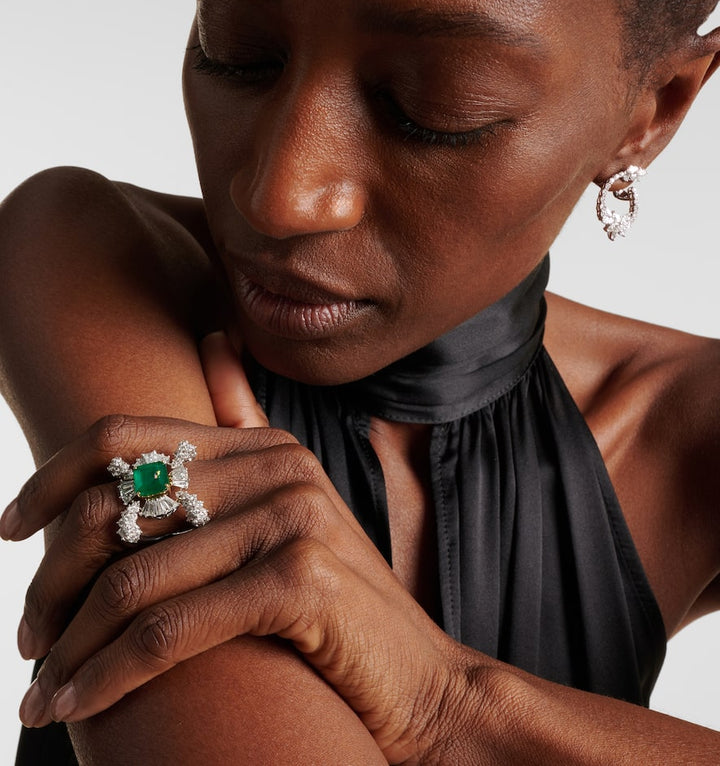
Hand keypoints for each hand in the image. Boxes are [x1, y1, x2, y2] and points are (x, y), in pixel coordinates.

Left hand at [2, 333, 466, 762]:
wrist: (419, 678)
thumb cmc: (338, 608)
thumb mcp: (293, 511)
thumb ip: (250, 427)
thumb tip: (217, 343)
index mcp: (266, 447)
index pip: (126, 436)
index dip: (52, 476)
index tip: (11, 526)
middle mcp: (279, 467)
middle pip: (116, 509)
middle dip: (53, 581)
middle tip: (28, 640)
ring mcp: (292, 517)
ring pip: (133, 578)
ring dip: (72, 646)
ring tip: (43, 691)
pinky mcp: (299, 579)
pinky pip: (168, 630)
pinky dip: (109, 675)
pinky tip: (78, 705)